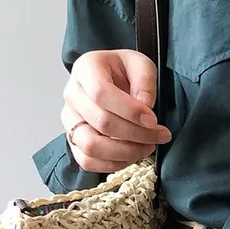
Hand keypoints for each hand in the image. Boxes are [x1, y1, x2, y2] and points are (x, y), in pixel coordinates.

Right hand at [61, 49, 172, 173]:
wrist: (109, 78)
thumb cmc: (123, 71)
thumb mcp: (140, 64)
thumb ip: (145, 80)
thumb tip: (145, 105)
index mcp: (86, 69)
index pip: (101, 93)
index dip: (130, 110)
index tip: (153, 120)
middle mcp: (72, 94)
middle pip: (101, 122)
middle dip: (136, 134)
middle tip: (160, 135)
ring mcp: (70, 120)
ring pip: (91, 146)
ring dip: (125, 152)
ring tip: (148, 147)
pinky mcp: (73, 140)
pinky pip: (87, 161)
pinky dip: (113, 164)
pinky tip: (133, 156)